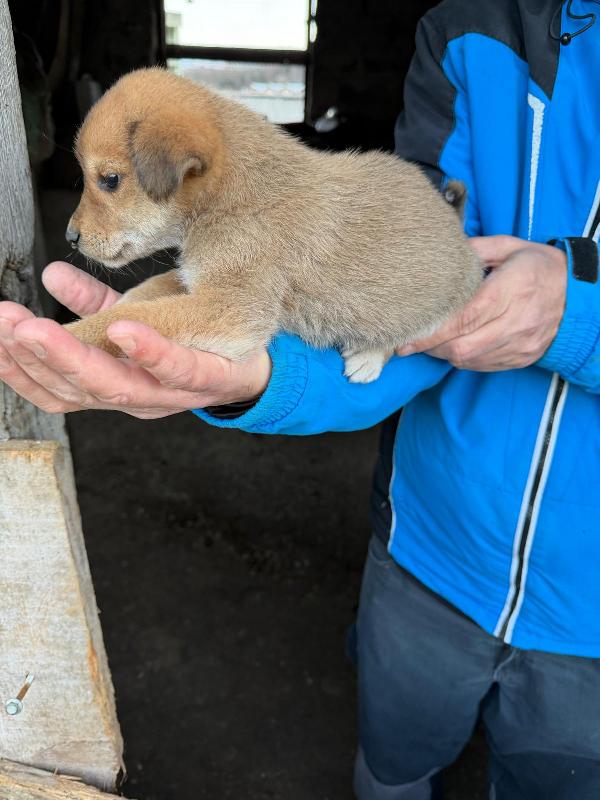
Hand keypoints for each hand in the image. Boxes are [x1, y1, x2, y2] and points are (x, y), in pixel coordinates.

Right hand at [0, 262, 270, 418]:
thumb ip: (94, 306)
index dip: (18, 365)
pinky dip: (150, 353)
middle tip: (6, 326)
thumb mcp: (134, 318)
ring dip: (73, 358)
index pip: (55, 386)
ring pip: (116, 387)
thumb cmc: (189, 341)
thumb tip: (52, 275)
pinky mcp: (211, 379)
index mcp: (112, 384)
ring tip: (39, 330)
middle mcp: (136, 399)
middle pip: (76, 391)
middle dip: (34, 359)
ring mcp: (173, 395)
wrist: (253, 361)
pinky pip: (179, 370)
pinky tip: (125, 329)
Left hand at [396, 235, 566, 370]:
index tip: (407, 338)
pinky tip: (453, 346)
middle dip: (431, 347)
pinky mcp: (521, 358)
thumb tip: (442, 253)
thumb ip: (476, 249)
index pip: (464, 319)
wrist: (579, 296)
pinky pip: (483, 366)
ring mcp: (520, 344)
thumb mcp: (511, 247)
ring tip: (428, 343)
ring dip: (443, 354)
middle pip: (462, 346)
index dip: (432, 332)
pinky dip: (462, 359)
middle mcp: (516, 321)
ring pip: (470, 360)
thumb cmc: (540, 267)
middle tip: (409, 341)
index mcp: (510, 291)